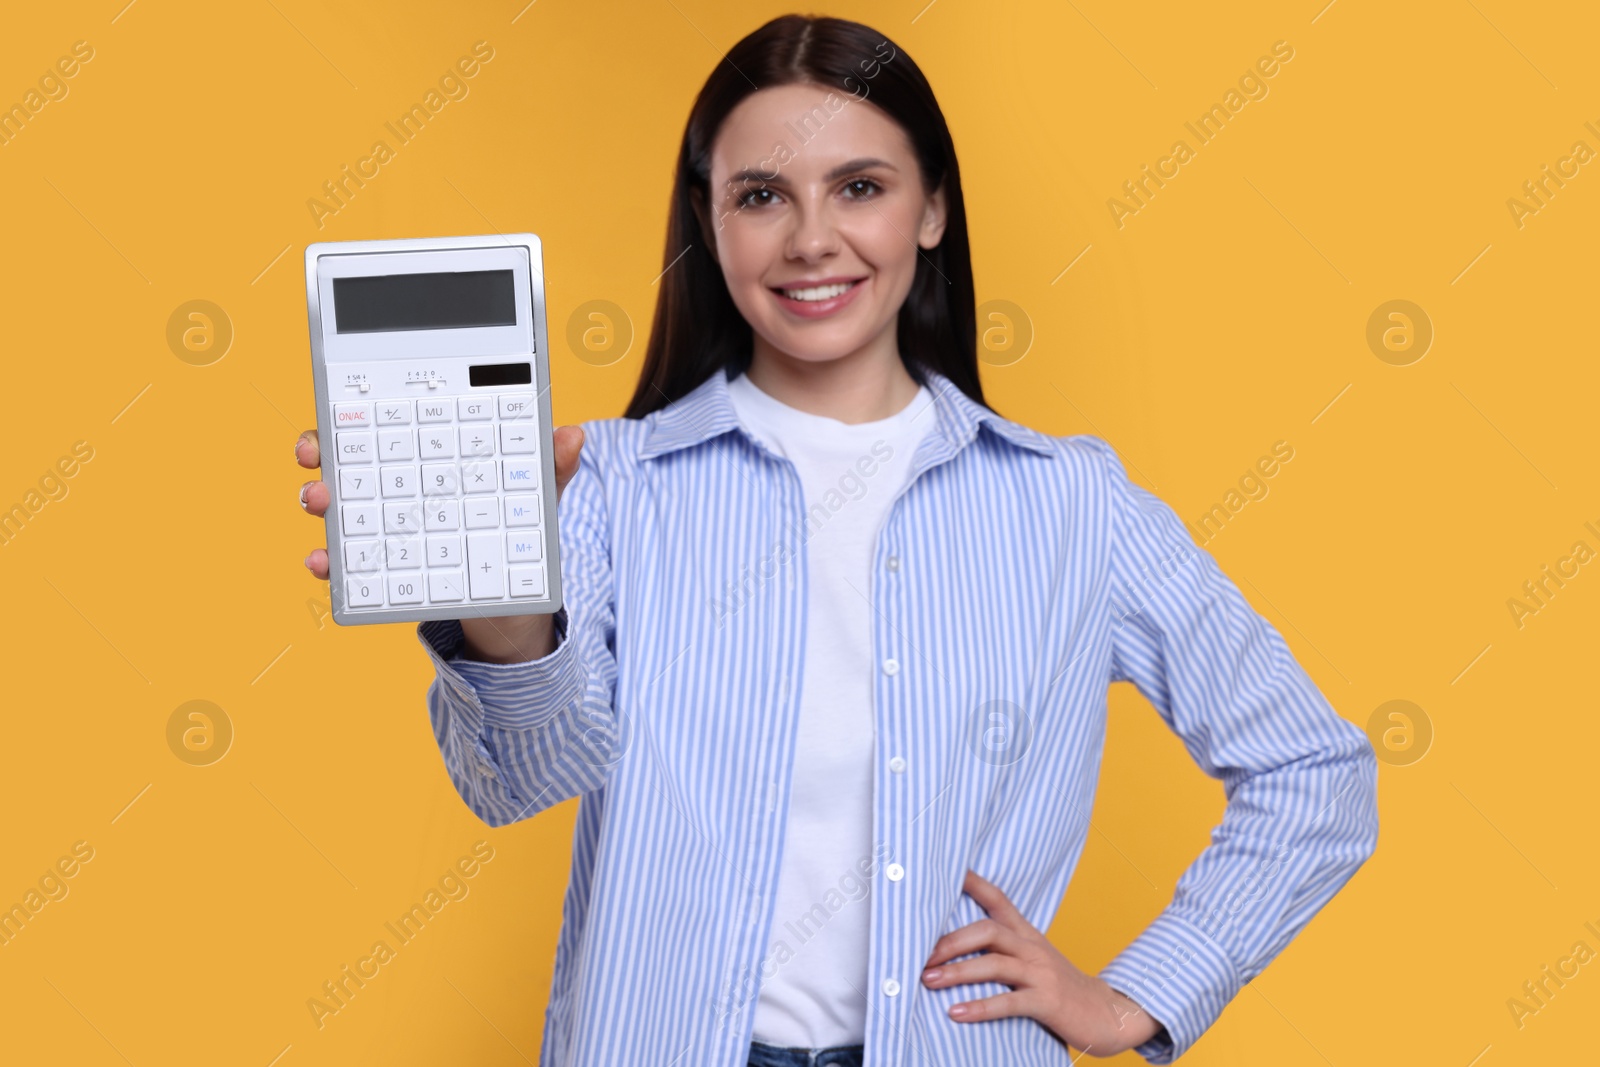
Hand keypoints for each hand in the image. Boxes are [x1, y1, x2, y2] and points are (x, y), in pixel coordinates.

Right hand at [294, 423, 586, 660]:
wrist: (517, 608)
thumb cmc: (519, 538)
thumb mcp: (537, 502)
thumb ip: (550, 470)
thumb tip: (573, 435)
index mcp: (428, 458)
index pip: (384, 425)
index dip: (351, 414)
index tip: (334, 412)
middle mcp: (396, 489)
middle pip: (345, 459)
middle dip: (320, 449)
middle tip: (314, 453)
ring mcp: (385, 530)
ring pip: (337, 507)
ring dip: (318, 500)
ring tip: (319, 502)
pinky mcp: (383, 573)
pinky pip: (345, 564)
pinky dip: (329, 562)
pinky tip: (324, 563)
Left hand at [921, 870, 1162, 1056]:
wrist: (1109, 1014)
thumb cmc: (1060, 988)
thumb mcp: (1034, 960)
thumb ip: (1003, 950)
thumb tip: (955, 946)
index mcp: (1027, 935)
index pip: (998, 899)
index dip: (972, 882)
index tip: (945, 870)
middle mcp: (1033, 948)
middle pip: (988, 930)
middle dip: (950, 940)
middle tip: (920, 954)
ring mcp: (1041, 974)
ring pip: (994, 964)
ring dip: (957, 972)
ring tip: (928, 980)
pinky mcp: (1047, 1002)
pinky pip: (1008, 1002)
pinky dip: (979, 1007)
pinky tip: (955, 1013)